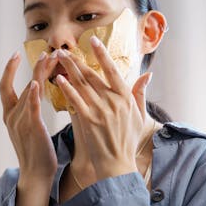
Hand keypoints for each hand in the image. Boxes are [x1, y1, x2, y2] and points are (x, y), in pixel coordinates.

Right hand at [0, 51, 58, 181]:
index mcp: (9, 115)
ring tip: (49, 58)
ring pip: (27, 91)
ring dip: (38, 73)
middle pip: (15, 84)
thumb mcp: (29, 127)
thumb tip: (37, 92)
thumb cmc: (37, 152)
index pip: (4, 86)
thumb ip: (30, 110)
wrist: (36, 175)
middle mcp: (11, 116)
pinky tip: (36, 82)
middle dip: (28, 66)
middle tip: (43, 51)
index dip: (8, 69)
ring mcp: (19, 122)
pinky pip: (31, 107)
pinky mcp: (31, 128)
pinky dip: (32, 94)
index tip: (15, 54)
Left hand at [55, 36, 152, 180]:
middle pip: (92, 74)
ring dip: (68, 69)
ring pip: (82, 84)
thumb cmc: (127, 140)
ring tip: (57, 58)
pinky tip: (58, 79)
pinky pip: (76, 100)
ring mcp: (101, 110)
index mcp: (126, 97)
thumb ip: (140, 93)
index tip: (92, 40)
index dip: (101, 54)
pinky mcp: (89, 120)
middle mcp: (114, 101)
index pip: (112, 69)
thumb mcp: (139, 115)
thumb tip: (148, 74)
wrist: (117, 164)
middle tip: (63, 49)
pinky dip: (67, 89)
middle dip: (76, 60)